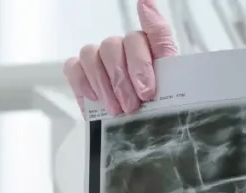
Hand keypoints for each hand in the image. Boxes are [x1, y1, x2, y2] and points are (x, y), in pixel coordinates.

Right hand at [63, 0, 178, 115]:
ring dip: (104, 85)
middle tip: (133, 106)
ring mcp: (100, 57)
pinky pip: (73, 67)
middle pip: (114, 45)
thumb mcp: (171, 86)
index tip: (147, 85)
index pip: (150, 31)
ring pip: (91, 54)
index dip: (145, 48)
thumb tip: (147, 3)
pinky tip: (96, 99)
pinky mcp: (81, 72)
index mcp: (150, 46)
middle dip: (123, 80)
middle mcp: (123, 46)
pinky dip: (84, 83)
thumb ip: (164, 49)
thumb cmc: (155, 105)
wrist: (140, 128)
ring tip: (117, 109)